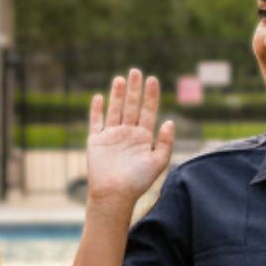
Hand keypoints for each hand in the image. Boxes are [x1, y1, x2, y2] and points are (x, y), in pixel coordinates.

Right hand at [87, 67, 174, 205]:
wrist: (114, 194)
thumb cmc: (137, 182)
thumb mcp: (158, 162)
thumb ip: (165, 142)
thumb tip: (169, 121)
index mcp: (143, 137)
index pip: (148, 111)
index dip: (151, 96)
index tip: (153, 80)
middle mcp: (128, 134)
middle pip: (131, 106)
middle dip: (134, 90)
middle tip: (136, 71)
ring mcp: (111, 136)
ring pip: (115, 110)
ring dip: (117, 95)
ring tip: (121, 79)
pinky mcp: (96, 141)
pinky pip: (96, 122)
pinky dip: (97, 110)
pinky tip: (99, 97)